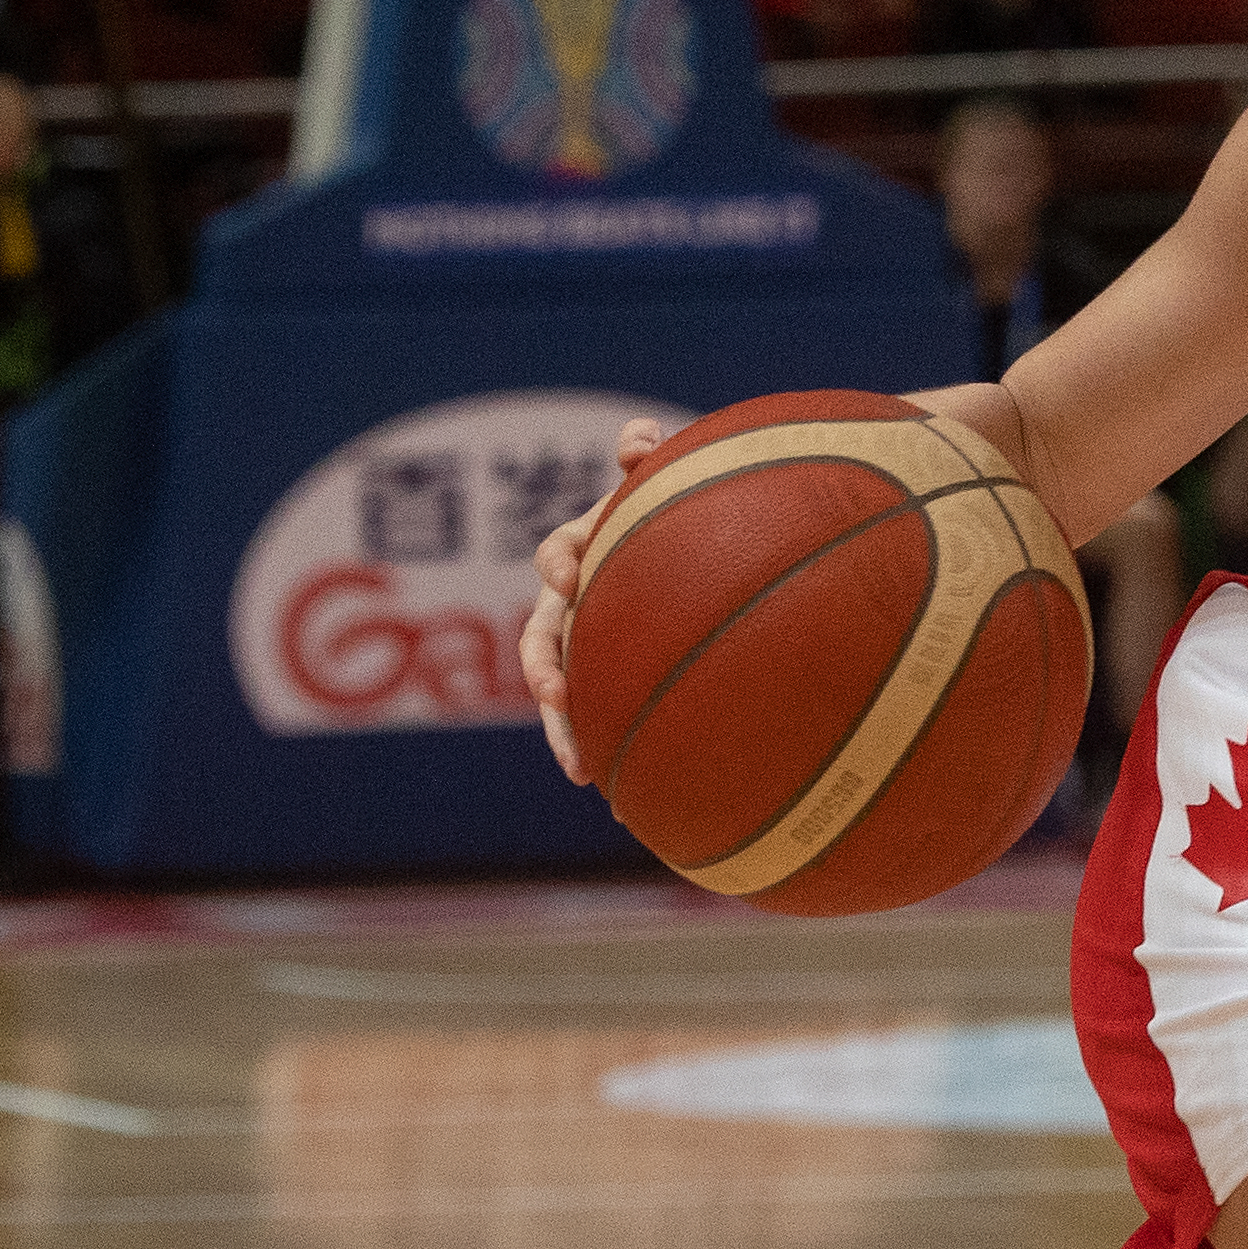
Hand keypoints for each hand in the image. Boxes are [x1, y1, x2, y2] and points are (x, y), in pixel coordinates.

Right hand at [517, 418, 663, 785]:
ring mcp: (594, 648)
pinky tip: (632, 806)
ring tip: (585, 771)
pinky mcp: (615, 683)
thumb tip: (637, 441)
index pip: (558, 554)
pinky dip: (617, 757)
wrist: (703, 549)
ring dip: (569, 733)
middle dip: (547, 673)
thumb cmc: (679, 509)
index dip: (558, 563)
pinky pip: (608, 722)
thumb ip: (650, 459)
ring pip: (568, 696)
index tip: (568, 578)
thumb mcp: (667, 481)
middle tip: (558, 698)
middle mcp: (579, 605)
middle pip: (545, 641)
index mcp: (590, 552)